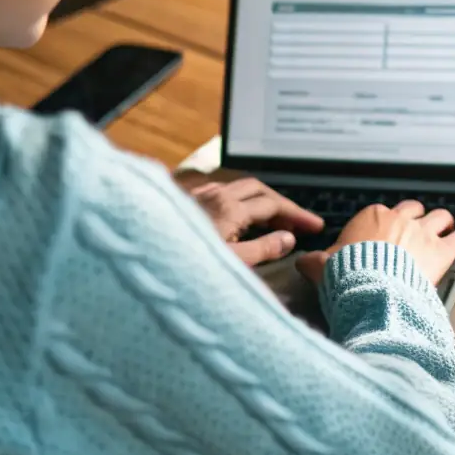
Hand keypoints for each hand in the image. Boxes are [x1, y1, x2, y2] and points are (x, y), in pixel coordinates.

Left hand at [186, 177, 323, 266]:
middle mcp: (215, 195)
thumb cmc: (184, 267)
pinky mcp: (183, 202)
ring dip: (259, 199)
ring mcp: (197, 196)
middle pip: (258, 189)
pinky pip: (217, 190)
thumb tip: (288, 237)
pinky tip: (233, 211)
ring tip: (272, 218)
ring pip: (237, 187)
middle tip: (298, 222)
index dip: (297, 214)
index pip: (274, 205)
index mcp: (231, 209)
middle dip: (281, 203)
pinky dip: (236, 198)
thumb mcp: (232, 264)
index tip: (315, 225)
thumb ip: (263, 250)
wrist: (139, 259)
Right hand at [296, 200, 454, 287]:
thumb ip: (314, 261)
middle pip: (413, 209)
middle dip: (416, 217)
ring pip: (439, 217)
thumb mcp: (321, 266)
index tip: (383, 235)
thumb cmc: (346, 276)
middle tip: (417, 225)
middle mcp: (399, 220)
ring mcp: (422, 233)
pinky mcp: (441, 251)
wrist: (371, 288)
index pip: (380, 214)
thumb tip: (302, 262)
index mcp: (371, 217)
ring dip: (443, 222)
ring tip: (446, 226)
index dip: (384, 225)